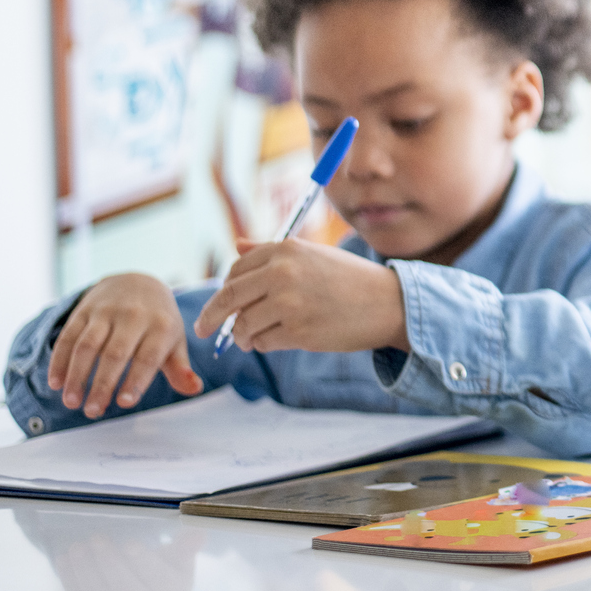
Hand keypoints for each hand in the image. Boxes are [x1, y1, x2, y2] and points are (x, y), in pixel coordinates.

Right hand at [46, 273, 203, 417]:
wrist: (137, 281)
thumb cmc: (159, 321)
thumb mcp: (174, 340)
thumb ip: (180, 367)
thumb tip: (194, 389)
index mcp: (162, 325)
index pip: (148, 356)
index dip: (136, 380)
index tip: (125, 402)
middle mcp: (134, 316)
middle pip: (114, 354)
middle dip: (102, 384)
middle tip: (92, 411)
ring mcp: (106, 312)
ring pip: (87, 345)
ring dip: (76, 375)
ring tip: (71, 402)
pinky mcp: (84, 311)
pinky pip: (68, 336)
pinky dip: (59, 360)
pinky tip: (55, 383)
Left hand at [193, 239, 407, 353]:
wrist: (388, 303)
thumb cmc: (350, 279)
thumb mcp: (312, 256)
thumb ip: (271, 252)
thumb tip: (236, 246)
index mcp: (285, 250)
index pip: (236, 270)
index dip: (225, 289)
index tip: (220, 303)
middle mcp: (283, 272)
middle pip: (228, 297)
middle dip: (211, 317)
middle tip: (203, 329)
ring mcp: (289, 302)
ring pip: (243, 324)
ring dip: (242, 335)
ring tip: (250, 339)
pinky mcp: (297, 331)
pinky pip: (262, 342)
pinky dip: (263, 345)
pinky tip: (276, 340)